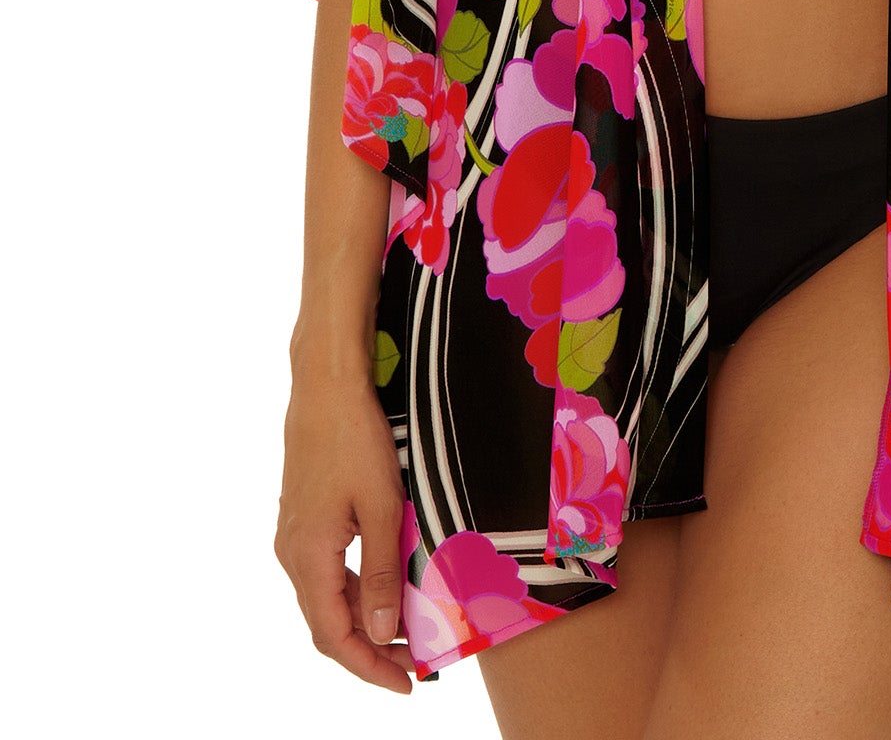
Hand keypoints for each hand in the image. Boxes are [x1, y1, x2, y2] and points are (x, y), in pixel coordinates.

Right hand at [274, 364, 418, 691]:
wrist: (326, 385)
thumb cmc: (354, 438)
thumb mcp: (380, 506)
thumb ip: (381, 572)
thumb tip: (379, 632)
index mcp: (307, 557)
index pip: (335, 637)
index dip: (369, 667)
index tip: (406, 684)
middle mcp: (292, 554)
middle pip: (328, 624)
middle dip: (371, 649)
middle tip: (417, 661)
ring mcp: (295, 537)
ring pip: (327, 599)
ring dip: (364, 621)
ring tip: (409, 631)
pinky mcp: (304, 520)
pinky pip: (327, 573)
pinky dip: (355, 591)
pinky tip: (385, 589)